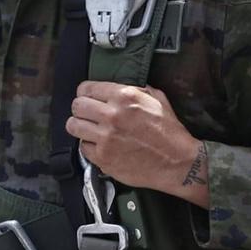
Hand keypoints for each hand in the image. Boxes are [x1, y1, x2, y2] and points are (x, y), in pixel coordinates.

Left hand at [67, 83, 207, 205]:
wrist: (177, 161)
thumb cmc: (170, 132)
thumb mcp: (157, 99)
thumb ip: (136, 90)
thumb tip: (119, 88)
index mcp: (124, 96)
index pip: (86, 88)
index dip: (85, 93)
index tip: (87, 97)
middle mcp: (111, 115)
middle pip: (77, 106)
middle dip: (81, 109)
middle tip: (88, 114)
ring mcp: (105, 138)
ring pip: (73, 126)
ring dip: (80, 126)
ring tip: (89, 129)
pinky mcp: (103, 158)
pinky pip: (83, 147)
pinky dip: (90, 146)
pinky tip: (100, 145)